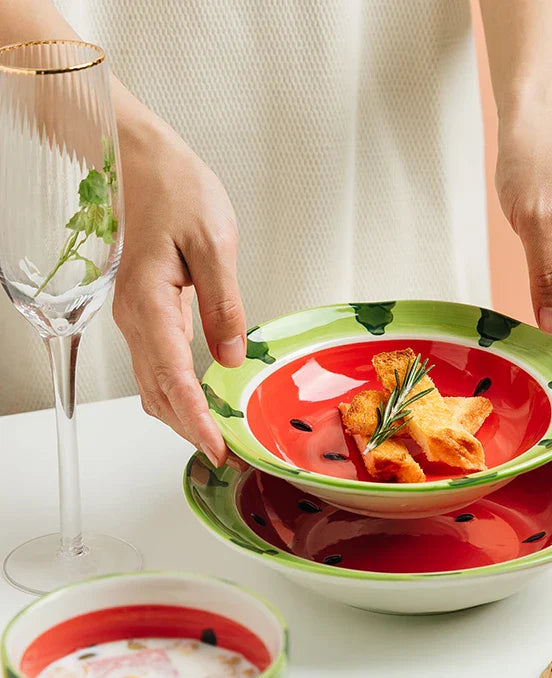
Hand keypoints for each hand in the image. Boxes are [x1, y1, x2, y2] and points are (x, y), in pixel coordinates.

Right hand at [112, 114, 245, 465]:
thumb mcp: (213, 243)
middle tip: (223, 455)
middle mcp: (135, 317)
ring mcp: (136, 317)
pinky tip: (196, 400)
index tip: (217, 448)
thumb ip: (223, 303)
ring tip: (213, 438)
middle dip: (188, 428)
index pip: (172, 377)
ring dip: (179, 415)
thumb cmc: (176, 191)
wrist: (140, 162)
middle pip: (157, 391)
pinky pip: (154, 364)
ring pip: (152, 383)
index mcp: (150, 302)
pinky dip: (174, 391)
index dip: (195, 419)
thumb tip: (230, 357)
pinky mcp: (145, 311)